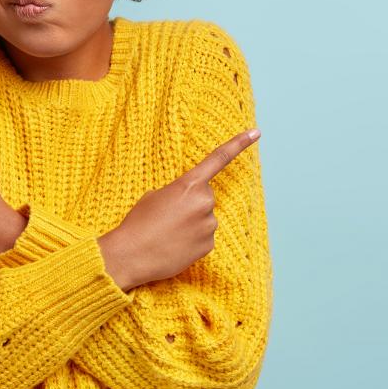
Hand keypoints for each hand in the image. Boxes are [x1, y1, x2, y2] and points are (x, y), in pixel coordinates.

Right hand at [98, 128, 259, 290]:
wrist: (131, 255)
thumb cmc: (138, 223)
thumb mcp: (154, 196)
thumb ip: (177, 192)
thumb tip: (189, 203)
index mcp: (189, 184)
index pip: (218, 159)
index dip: (239, 144)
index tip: (256, 133)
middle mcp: (204, 202)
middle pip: (205, 197)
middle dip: (191, 203)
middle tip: (168, 216)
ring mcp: (209, 225)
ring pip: (204, 218)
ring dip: (191, 223)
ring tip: (168, 233)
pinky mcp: (209, 245)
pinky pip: (204, 237)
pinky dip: (192, 240)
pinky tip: (174, 245)